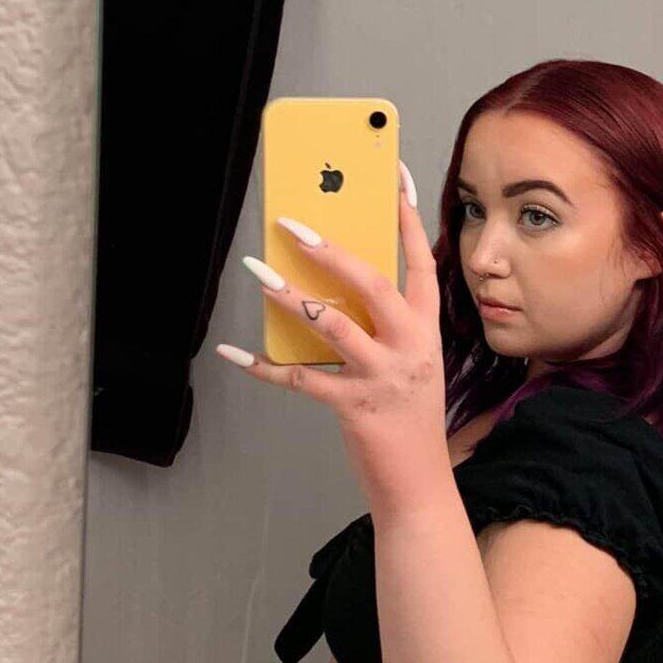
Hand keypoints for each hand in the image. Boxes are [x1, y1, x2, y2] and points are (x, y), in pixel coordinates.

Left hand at [214, 160, 449, 510]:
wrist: (420, 488)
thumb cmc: (408, 420)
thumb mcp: (408, 363)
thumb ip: (381, 325)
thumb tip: (329, 286)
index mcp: (427, 330)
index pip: (421, 261)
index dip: (406, 217)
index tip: (392, 174)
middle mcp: (410, 347)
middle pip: (372, 283)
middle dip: (330, 250)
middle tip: (294, 225)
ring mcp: (383, 377)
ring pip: (332, 324)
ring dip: (290, 296)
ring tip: (258, 271)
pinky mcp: (354, 407)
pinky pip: (300, 378)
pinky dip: (262, 365)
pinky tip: (236, 351)